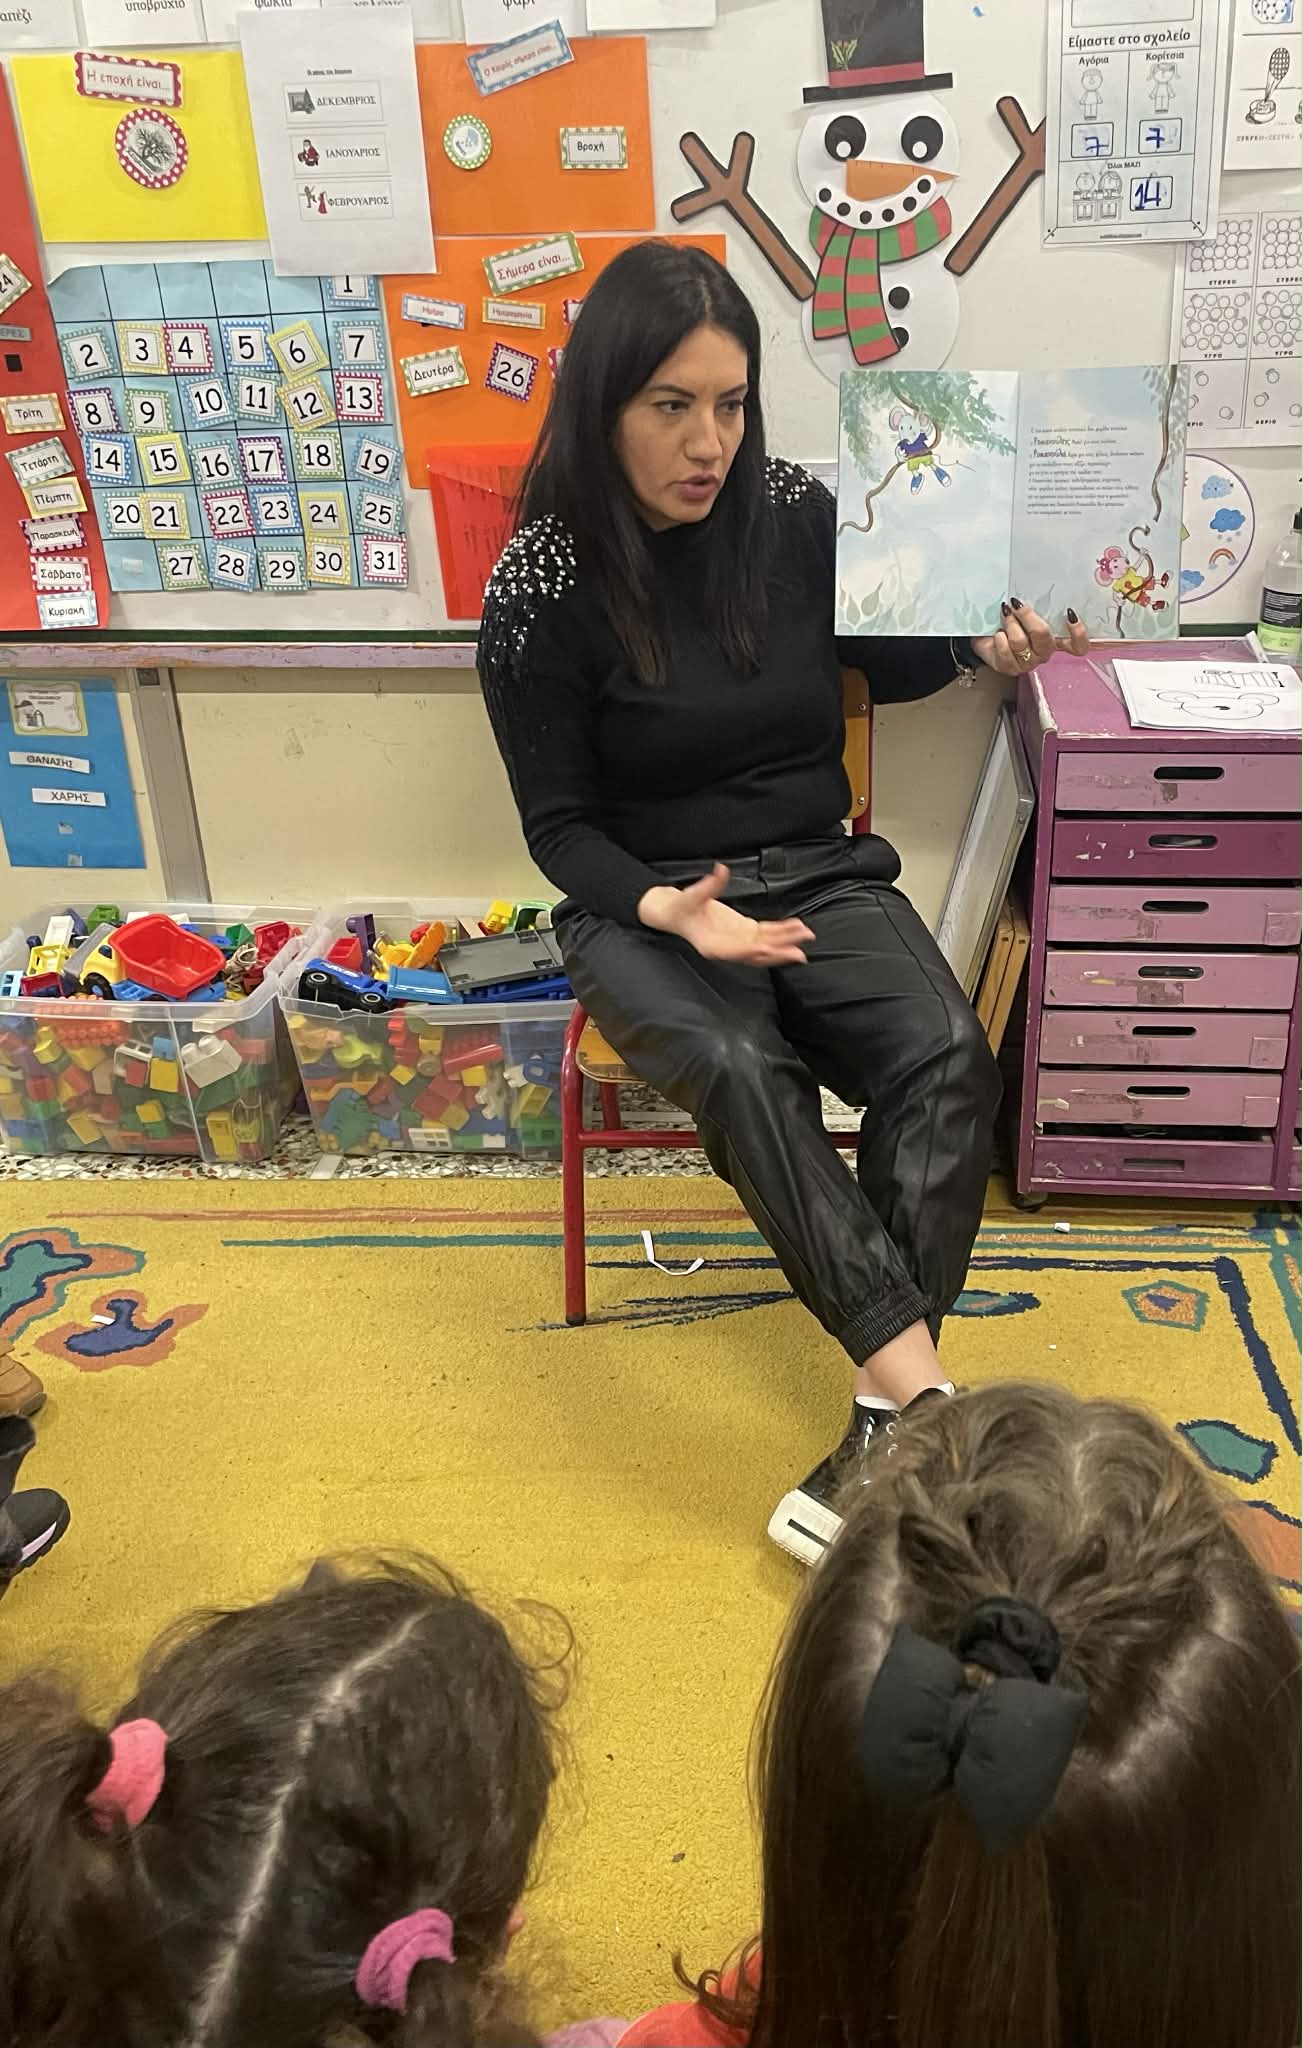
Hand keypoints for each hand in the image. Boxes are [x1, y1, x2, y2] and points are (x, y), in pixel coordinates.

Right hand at [639, 864, 812, 965]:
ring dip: (785, 942)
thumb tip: (721, 870)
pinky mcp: (743, 932)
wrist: (675, 913)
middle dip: (779, 952)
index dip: (752, 950)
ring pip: (765, 945)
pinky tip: (795, 927)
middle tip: (799, 952)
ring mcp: (738, 941)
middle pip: (757, 953)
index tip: (768, 947)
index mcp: (712, 946)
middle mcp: (728, 948)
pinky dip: (780, 932)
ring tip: (805, 935)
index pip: (736, 951)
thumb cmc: (680, 908)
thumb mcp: (690, 896)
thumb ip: (708, 885)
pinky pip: (765, 934)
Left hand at [971, 599, 1089, 676]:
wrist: (986, 635)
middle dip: (1027, 616)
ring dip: (1010, 624)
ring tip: (1004, 617)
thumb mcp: (1026, 611)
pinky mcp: (1010, 668)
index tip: (1070, 614)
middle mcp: (1044, 653)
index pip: (1078, 646)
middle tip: (1016, 605)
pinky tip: (998, 634)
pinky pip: (1005, 651)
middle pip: (1043, 636)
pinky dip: (999, 638)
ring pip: (1020, 642)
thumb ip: (1037, 606)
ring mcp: (1028, 663)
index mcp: (1054, 639)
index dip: (1079, 633)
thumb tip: (1037, 592)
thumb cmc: (1009, 621)